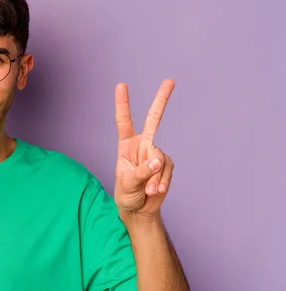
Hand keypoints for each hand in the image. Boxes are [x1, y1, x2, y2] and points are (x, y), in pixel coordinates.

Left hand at [113, 79, 175, 217]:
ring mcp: (156, 154)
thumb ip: (141, 171)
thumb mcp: (127, 183)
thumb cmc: (126, 193)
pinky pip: (167, 171)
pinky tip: (156, 191)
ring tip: (147, 190)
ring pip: (159, 160)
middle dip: (162, 100)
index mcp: (126, 146)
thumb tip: (157, 160)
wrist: (139, 209)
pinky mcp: (167, 165)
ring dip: (154, 179)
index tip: (121, 85)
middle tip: (170, 80)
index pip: (123, 122)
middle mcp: (142, 145)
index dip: (122, 104)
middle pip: (153, 120)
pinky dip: (162, 183)